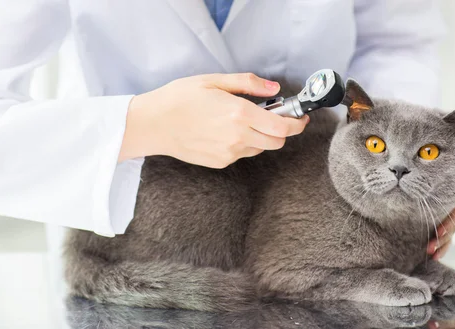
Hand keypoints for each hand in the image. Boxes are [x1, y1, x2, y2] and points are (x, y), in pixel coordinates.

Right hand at [119, 73, 308, 166]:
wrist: (153, 124)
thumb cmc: (179, 98)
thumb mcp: (214, 80)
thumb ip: (248, 84)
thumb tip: (274, 88)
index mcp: (239, 113)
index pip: (282, 127)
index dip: (297, 123)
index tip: (301, 118)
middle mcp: (237, 137)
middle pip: (277, 142)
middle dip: (281, 130)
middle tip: (272, 116)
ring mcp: (229, 153)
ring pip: (260, 148)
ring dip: (261, 136)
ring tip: (241, 121)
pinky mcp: (220, 162)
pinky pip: (242, 154)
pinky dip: (243, 143)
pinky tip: (225, 131)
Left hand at [427, 176, 454, 259]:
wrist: (439, 182)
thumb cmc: (445, 182)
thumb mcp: (451, 180)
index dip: (448, 226)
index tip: (438, 231)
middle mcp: (454, 217)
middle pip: (451, 232)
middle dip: (441, 241)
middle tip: (430, 247)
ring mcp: (448, 224)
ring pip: (447, 239)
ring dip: (440, 248)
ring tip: (431, 255)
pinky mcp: (440, 229)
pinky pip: (443, 241)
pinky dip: (439, 249)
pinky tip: (432, 257)